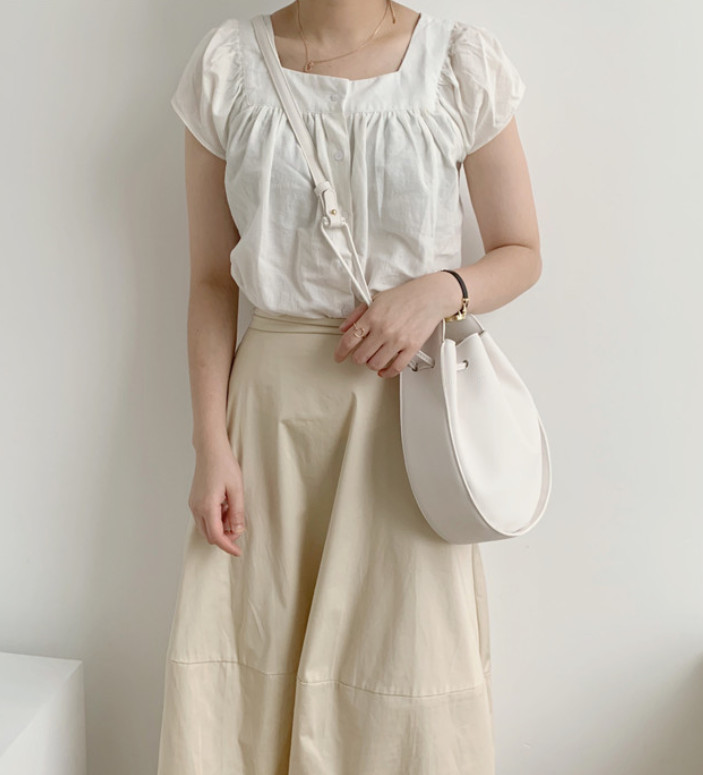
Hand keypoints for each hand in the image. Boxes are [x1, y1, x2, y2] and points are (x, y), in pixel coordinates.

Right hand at [188, 435, 246, 556]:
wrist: (210, 450)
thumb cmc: (224, 466)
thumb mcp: (237, 489)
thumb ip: (237, 512)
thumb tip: (238, 531)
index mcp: (207, 506)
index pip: (216, 536)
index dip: (228, 546)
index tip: (238, 552)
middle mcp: (196, 508)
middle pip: (209, 535)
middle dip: (225, 536)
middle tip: (239, 525)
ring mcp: (193, 504)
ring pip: (206, 528)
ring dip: (220, 527)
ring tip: (233, 511)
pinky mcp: (194, 500)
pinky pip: (204, 518)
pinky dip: (215, 519)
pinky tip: (226, 506)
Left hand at [334, 271, 463, 377]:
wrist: (430, 297)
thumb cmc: (404, 297)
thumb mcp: (375, 300)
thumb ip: (357, 314)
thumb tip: (344, 328)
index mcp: (372, 317)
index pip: (349, 340)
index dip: (340, 352)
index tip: (338, 357)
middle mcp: (383, 330)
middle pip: (360, 356)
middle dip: (357, 358)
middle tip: (360, 355)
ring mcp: (397, 340)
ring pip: (375, 364)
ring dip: (371, 364)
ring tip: (373, 359)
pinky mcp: (411, 348)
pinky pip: (396, 368)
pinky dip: (387, 373)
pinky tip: (384, 370)